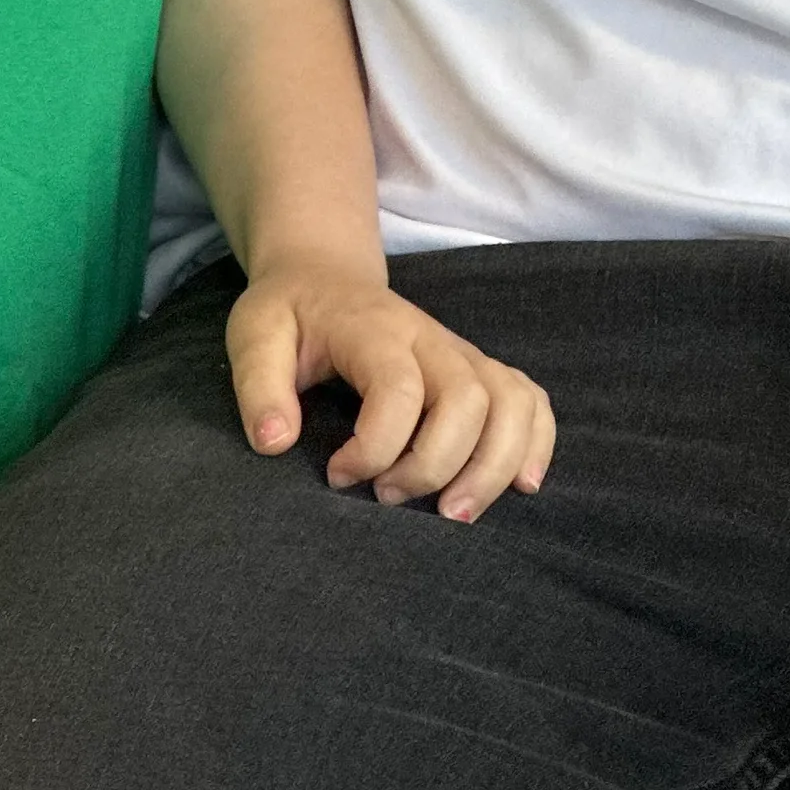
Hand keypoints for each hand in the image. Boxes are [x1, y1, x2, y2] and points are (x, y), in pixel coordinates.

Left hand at [225, 265, 555, 522]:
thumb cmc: (290, 314)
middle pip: (468, 399)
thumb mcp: (254, 335)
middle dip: (437, 466)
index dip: (374, 448)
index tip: (336, 475)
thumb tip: (275, 443)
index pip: (399, 389)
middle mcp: (429, 338)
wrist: (324, 276)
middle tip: (389, 501)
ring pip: (511, 402)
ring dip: (495, 466)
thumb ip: (259, 385)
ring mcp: (460, 353)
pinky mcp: (477, 369)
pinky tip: (520, 484)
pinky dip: (536, 442)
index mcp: (374, 329)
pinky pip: (530, 399)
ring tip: (455, 514)